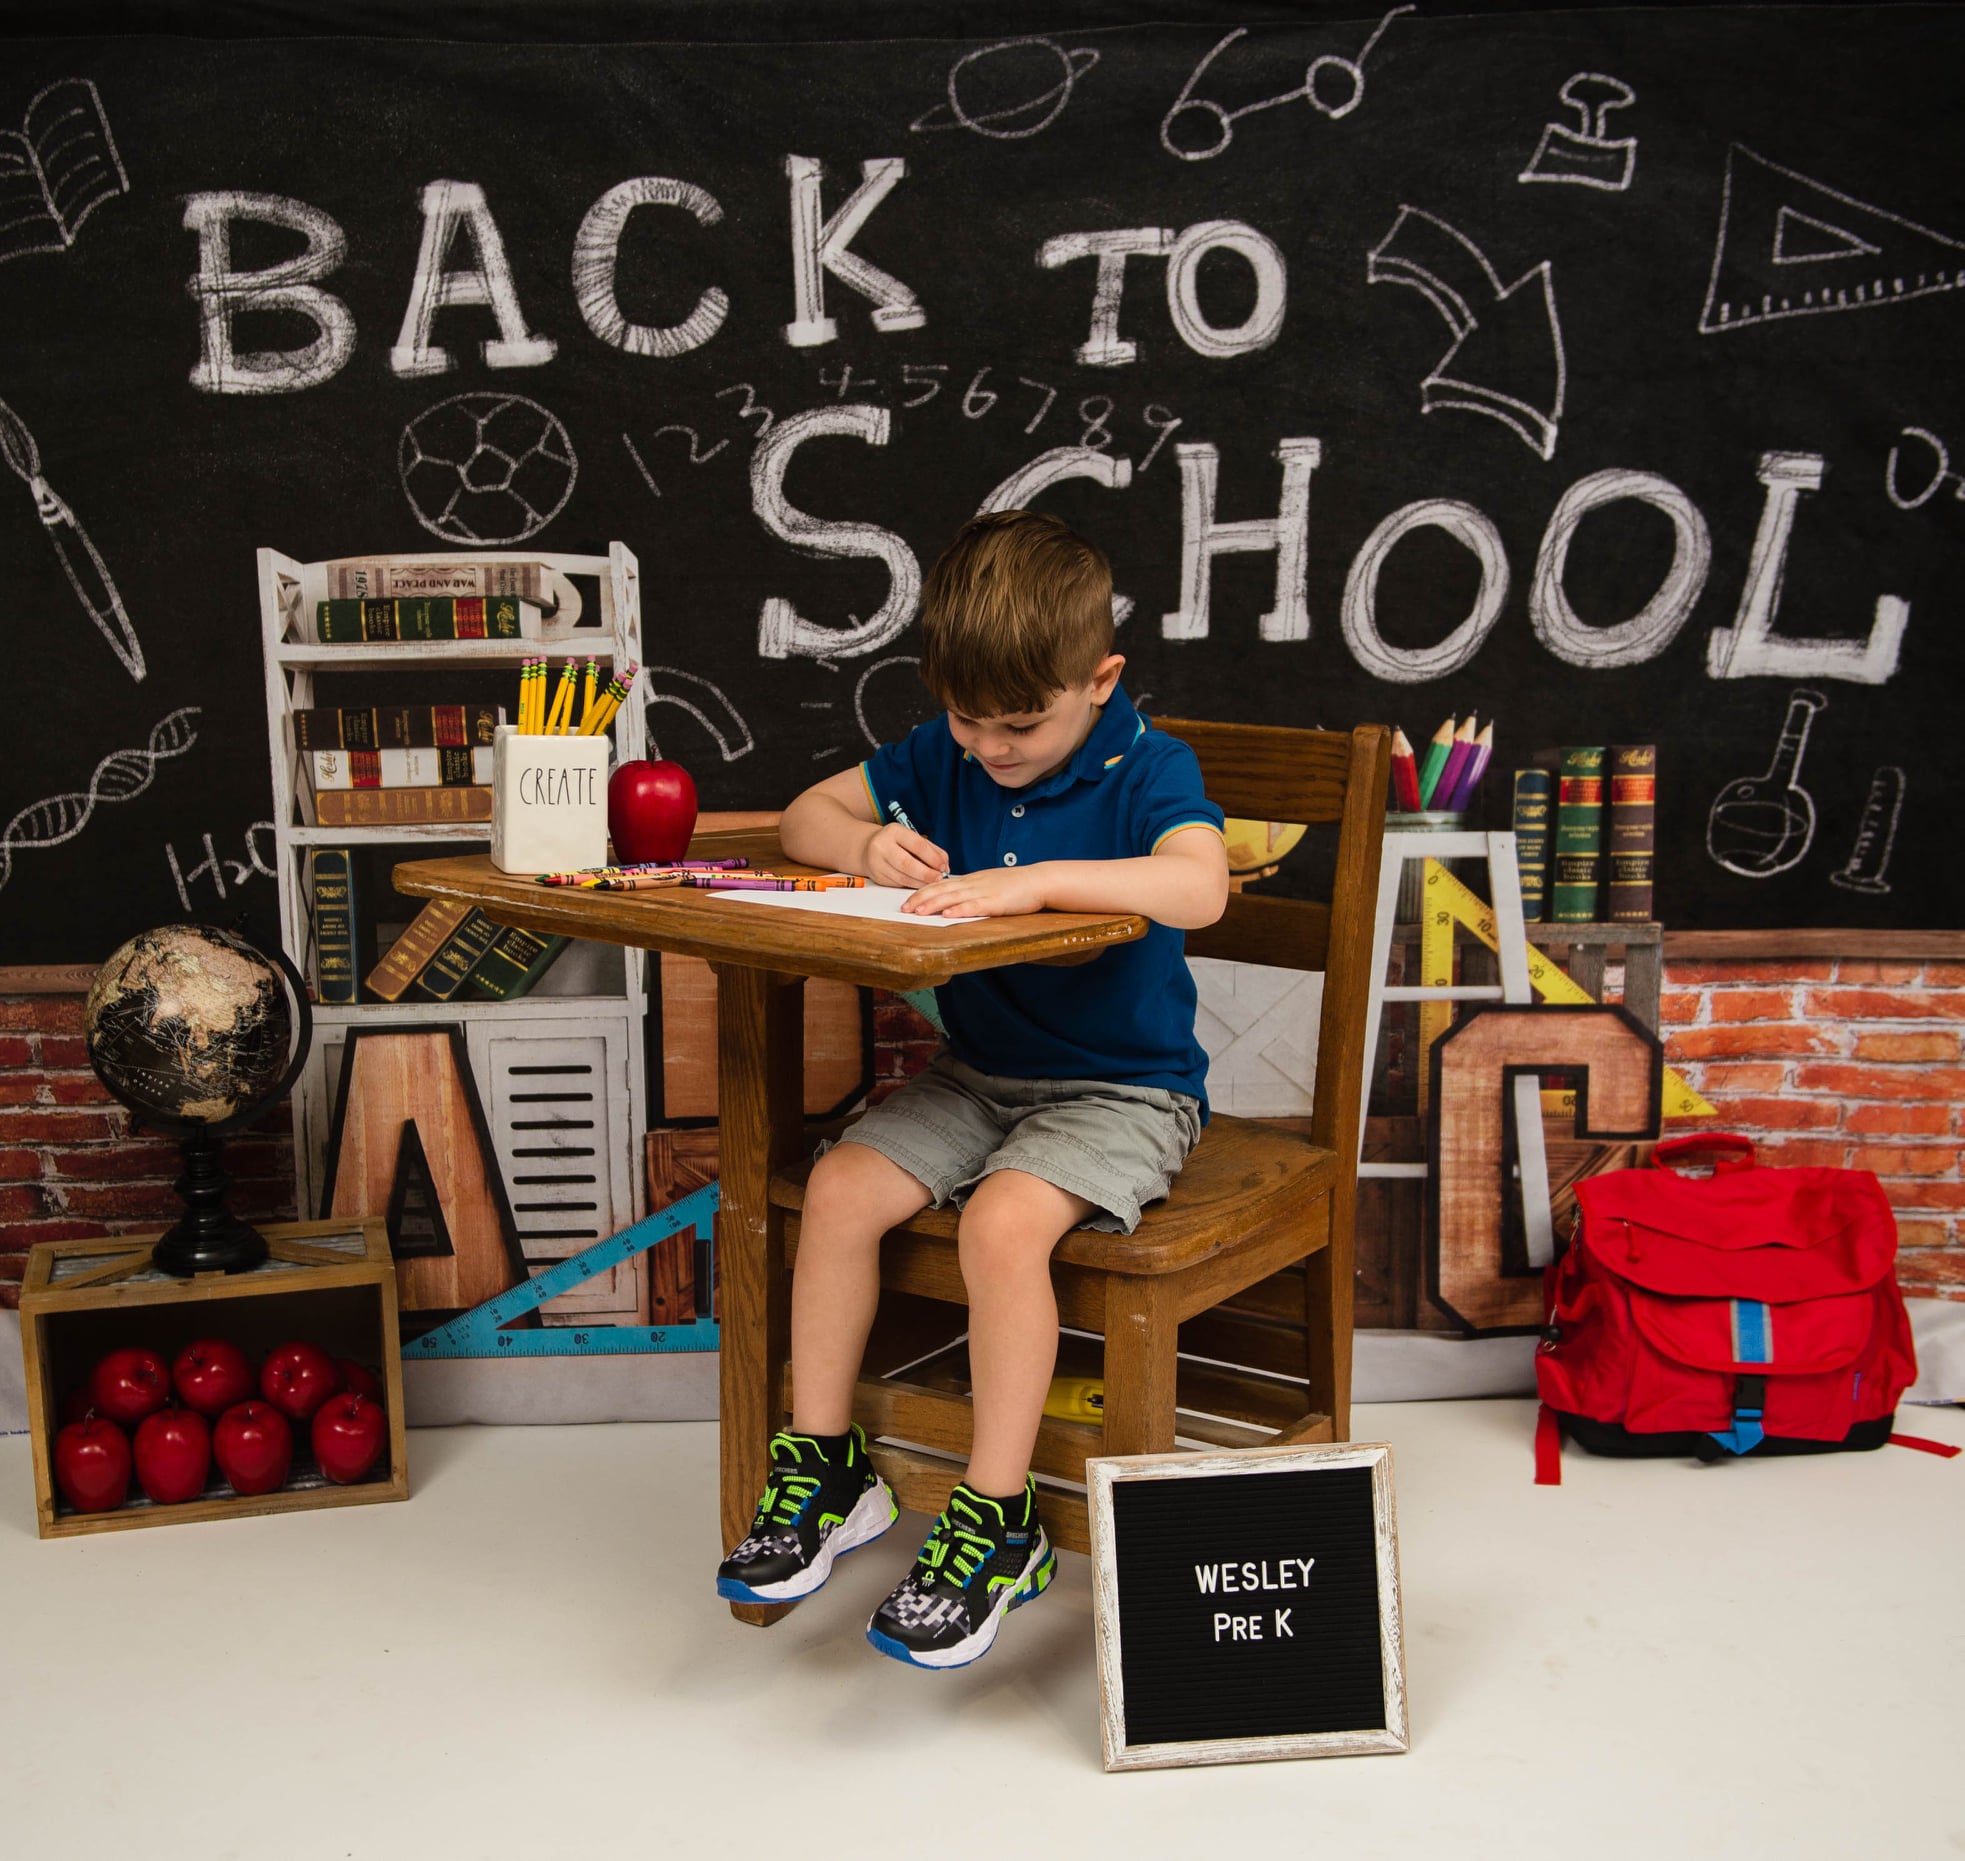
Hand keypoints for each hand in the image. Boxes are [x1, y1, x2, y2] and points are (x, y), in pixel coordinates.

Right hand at [863, 822, 949, 888]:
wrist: (868, 847)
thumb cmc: (896, 842)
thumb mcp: (911, 838)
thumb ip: (931, 849)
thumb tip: (945, 866)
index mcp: (894, 831)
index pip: (917, 846)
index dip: (933, 858)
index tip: (943, 866)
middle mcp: (882, 846)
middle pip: (908, 864)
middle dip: (927, 874)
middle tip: (939, 878)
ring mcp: (877, 862)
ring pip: (903, 878)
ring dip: (921, 883)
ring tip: (932, 883)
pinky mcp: (877, 876)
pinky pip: (898, 884)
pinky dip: (912, 886)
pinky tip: (920, 885)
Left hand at [903, 865, 1050, 917]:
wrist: (1039, 880)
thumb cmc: (1017, 885)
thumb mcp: (990, 884)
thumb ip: (973, 890)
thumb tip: (957, 898)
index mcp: (971, 880)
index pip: (940, 885)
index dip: (922, 892)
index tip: (908, 900)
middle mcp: (973, 884)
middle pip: (941, 890)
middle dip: (920, 899)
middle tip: (903, 908)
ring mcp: (984, 892)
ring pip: (953, 898)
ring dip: (933, 905)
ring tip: (917, 911)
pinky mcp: (996, 902)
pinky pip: (974, 906)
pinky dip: (959, 910)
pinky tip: (947, 915)